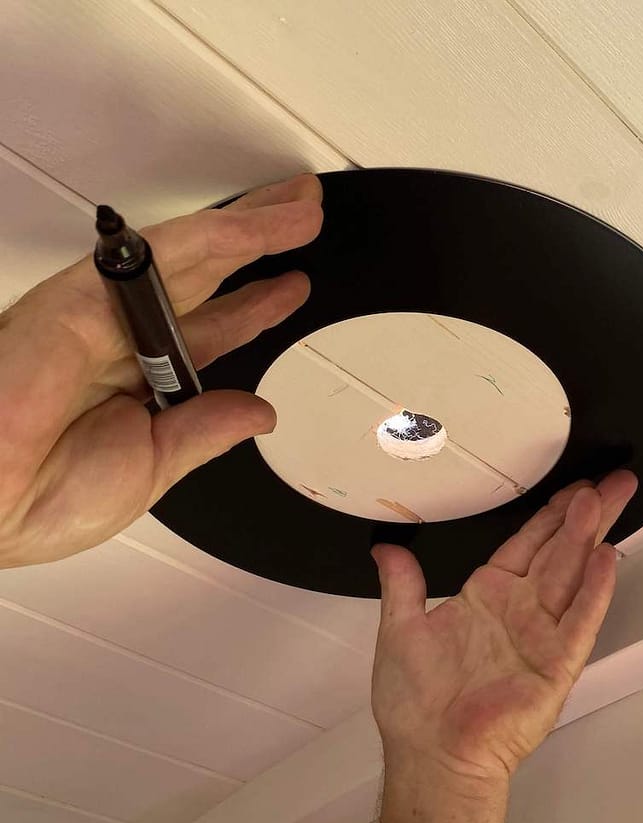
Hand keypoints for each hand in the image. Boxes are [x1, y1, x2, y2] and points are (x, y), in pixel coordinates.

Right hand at [0, 173, 322, 567]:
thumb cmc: (44, 499)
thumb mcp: (155, 466)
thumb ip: (207, 431)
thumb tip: (257, 412)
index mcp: (144, 380)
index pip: (213, 329)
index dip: (256, 305)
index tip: (290, 288)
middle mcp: (128, 336)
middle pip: (208, 277)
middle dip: (258, 244)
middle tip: (303, 216)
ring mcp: (109, 311)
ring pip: (194, 253)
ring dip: (252, 226)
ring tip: (302, 206)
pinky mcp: (87, 292)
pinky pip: (163, 253)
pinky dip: (218, 235)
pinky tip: (262, 226)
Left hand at [370, 471, 637, 789]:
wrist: (431, 755)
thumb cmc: (417, 705)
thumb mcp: (400, 630)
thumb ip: (402, 586)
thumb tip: (386, 549)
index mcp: (487, 597)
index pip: (527, 544)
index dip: (551, 515)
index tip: (575, 488)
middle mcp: (520, 612)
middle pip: (560, 551)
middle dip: (585, 514)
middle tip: (611, 481)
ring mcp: (541, 637)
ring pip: (571, 576)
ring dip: (588, 539)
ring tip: (605, 502)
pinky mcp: (555, 666)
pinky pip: (578, 623)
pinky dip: (595, 592)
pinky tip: (607, 560)